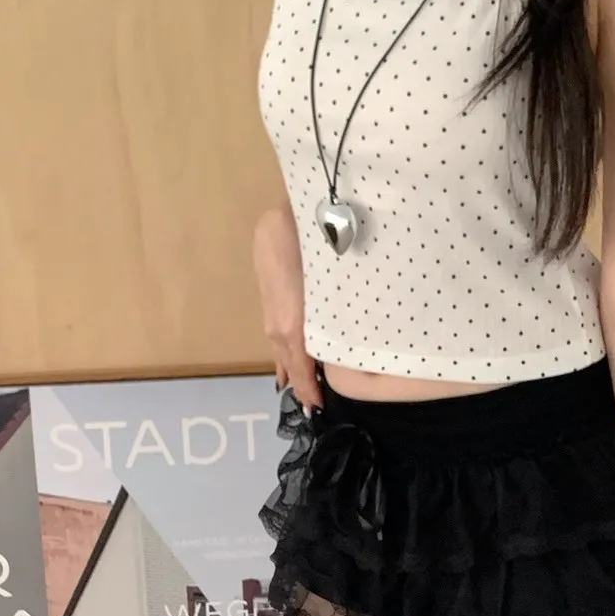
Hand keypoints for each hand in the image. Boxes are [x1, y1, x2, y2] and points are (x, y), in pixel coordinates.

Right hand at [253, 206, 322, 411]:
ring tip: (300, 391)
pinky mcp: (268, 295)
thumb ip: (337, 318)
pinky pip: (275, 332)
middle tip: (312, 408)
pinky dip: (282, 352)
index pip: (301, 366)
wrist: (290, 207)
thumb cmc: (321, 242)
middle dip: (301, 384)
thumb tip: (345, 347)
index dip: (310, 388)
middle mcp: (278, 321)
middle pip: (289, 360)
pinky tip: (283, 365)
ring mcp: (270, 308)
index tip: (319, 407)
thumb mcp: (334, 286)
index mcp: (293, 325)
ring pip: (280, 347)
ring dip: (291, 370)